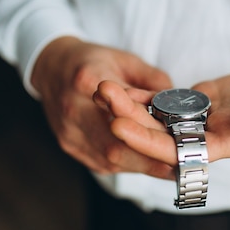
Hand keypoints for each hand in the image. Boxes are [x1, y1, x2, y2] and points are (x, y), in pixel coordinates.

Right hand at [31, 36, 173, 176]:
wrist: (51, 69)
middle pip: (115, 146)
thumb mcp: (127, 60)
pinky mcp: (69, 145)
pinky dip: (126, 165)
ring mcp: (69, 131)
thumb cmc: (94, 62)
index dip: (152, 130)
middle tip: (178, 167)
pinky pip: (101, 163)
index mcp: (88, 80)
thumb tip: (178, 106)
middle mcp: (74, 109)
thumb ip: (154, 81)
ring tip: (168, 169)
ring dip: (140, 166)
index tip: (177, 143)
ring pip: (109, 160)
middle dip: (148, 160)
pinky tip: (144, 164)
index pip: (126, 110)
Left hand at [99, 57, 229, 168]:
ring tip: (103, 88)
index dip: (152, 142)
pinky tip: (122, 85)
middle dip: (132, 121)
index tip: (119, 127)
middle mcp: (216, 138)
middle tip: (102, 99)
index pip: (186, 151)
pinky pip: (170, 104)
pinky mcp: (204, 104)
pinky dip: (146, 96)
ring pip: (162, 121)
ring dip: (133, 108)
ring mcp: (207, 121)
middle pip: (165, 137)